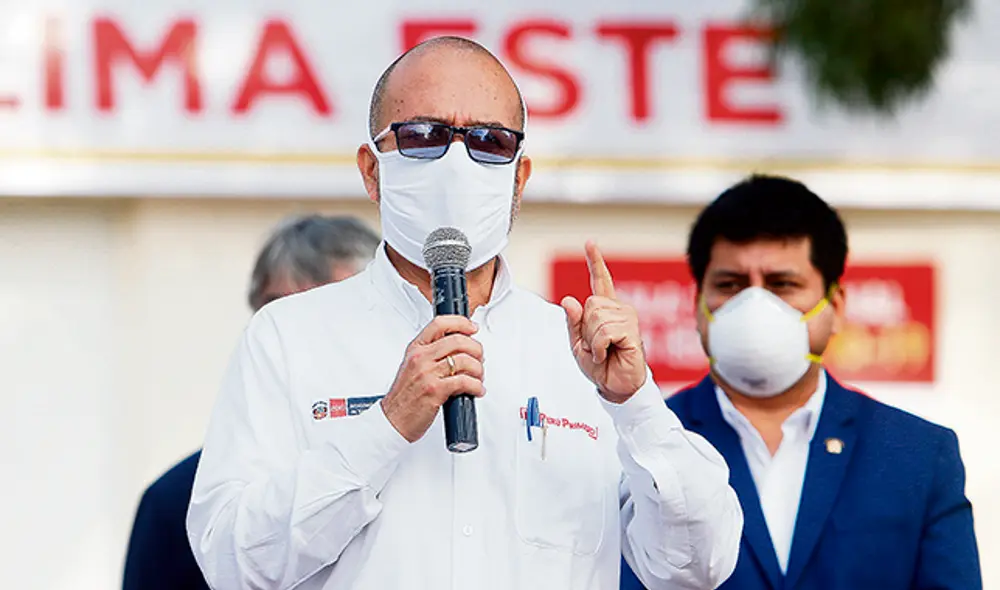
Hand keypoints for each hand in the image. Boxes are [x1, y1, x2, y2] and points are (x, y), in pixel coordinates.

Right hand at [382, 315, 484, 441]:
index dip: (461, 323)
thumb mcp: (413, 367)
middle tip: (479, 359)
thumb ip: (432, 355)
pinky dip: (476, 386)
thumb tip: (459, 349)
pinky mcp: (435, 390)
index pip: (440, 324)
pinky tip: (476, 390)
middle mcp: (421, 358)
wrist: (393, 420)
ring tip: (478, 378)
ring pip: (465, 360)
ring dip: (479, 370)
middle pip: (458, 340)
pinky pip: (465, 381)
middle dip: (476, 349)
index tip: (472, 328)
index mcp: (416, 349)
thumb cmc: (404, 397)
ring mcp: (427, 373)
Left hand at [561, 241, 646, 403]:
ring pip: (596, 318)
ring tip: (603, 352)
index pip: (600, 281)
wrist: (615, 386)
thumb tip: (569, 300)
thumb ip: (573, 322)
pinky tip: (606, 354)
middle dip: (586, 329)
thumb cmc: (600, 366)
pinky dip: (598, 347)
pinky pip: (604, 331)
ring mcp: (627, 318)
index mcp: (605, 310)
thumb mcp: (578, 343)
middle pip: (590, 304)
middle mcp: (619, 309)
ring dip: (593, 341)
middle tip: (595, 347)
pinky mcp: (632, 331)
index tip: (590, 244)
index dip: (595, 262)